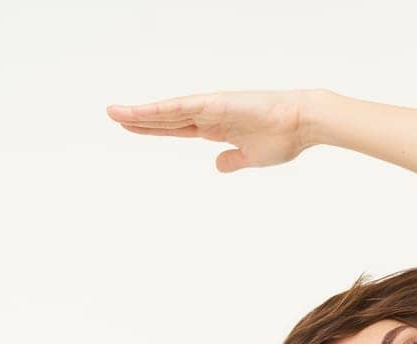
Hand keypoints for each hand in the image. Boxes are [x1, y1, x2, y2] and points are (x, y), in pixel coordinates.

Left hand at [105, 89, 311, 171]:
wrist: (303, 123)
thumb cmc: (284, 137)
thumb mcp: (251, 156)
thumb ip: (233, 160)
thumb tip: (218, 166)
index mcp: (215, 128)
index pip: (175, 128)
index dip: (152, 128)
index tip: (131, 128)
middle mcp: (208, 115)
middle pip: (165, 118)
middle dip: (139, 119)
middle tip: (113, 115)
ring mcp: (210, 108)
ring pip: (168, 111)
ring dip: (141, 112)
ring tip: (115, 112)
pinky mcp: (215, 104)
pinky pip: (182, 107)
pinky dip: (160, 110)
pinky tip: (140, 112)